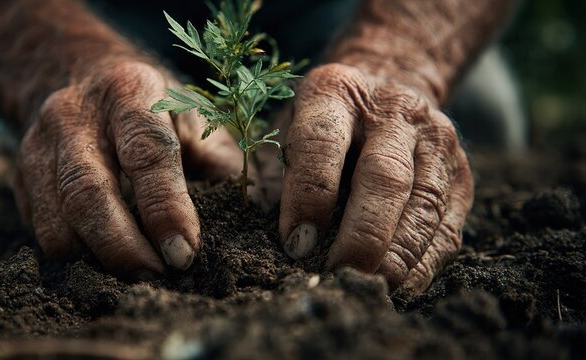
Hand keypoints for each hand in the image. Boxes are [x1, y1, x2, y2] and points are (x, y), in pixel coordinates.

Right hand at [13, 61, 243, 276]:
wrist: (79, 75)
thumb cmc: (151, 105)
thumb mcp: (192, 114)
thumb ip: (216, 160)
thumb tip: (240, 218)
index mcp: (129, 92)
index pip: (145, 153)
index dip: (165, 208)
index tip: (184, 254)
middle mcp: (75, 114)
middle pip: (88, 192)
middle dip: (124, 247)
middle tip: (157, 278)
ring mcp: (38, 144)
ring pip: (57, 219)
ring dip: (96, 259)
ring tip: (135, 275)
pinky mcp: (20, 175)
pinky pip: (40, 229)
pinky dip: (74, 256)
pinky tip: (104, 261)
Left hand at [277, 63, 473, 294]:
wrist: (393, 80)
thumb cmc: (326, 118)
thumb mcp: (292, 122)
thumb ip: (280, 169)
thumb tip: (278, 242)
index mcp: (336, 91)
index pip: (321, 145)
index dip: (307, 198)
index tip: (293, 244)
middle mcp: (394, 111)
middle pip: (384, 179)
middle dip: (360, 236)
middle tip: (336, 276)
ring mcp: (436, 140)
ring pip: (423, 206)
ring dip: (395, 257)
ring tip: (366, 290)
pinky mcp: (461, 173)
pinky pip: (446, 226)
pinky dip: (422, 263)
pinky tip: (397, 286)